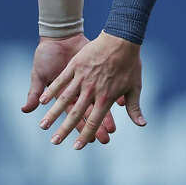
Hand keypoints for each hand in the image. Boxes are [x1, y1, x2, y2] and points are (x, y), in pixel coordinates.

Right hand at [38, 31, 145, 149]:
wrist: (122, 37)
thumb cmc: (130, 63)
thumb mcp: (135, 86)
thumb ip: (134, 108)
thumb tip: (142, 125)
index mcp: (106, 98)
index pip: (93, 121)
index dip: (85, 135)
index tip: (77, 148)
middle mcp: (92, 91)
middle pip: (76, 114)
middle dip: (64, 130)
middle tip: (54, 142)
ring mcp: (82, 78)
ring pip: (65, 100)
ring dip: (53, 114)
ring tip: (43, 126)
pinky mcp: (76, 66)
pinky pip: (61, 81)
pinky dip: (52, 91)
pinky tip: (43, 102)